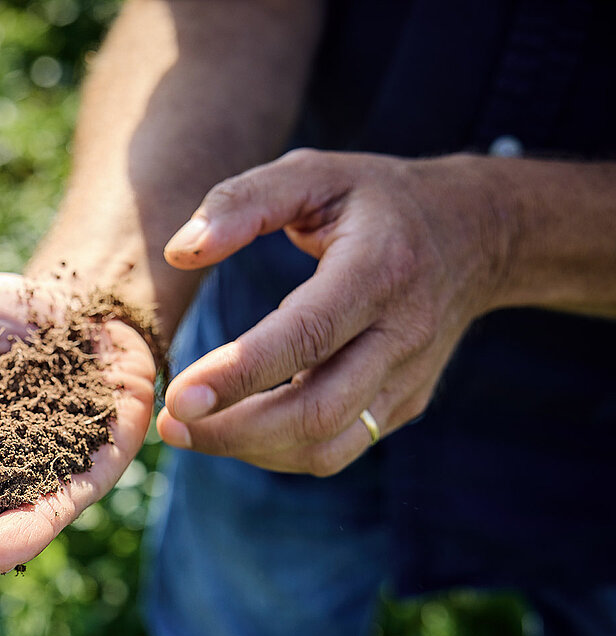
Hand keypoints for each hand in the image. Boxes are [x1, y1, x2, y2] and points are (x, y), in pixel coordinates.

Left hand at [157, 149, 512, 474]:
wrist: (476, 234)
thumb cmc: (374, 200)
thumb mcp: (312, 173)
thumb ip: (242, 202)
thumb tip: (179, 251)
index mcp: (378, 270)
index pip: (307, 336)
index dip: (241, 373)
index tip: (179, 396)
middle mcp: (402, 333)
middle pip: (318, 410)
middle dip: (235, 430)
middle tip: (170, 425)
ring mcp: (409, 377)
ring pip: (327, 443)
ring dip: (251, 449)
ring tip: (190, 431)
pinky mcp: (405, 404)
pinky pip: (338, 448)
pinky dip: (279, 451)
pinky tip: (236, 428)